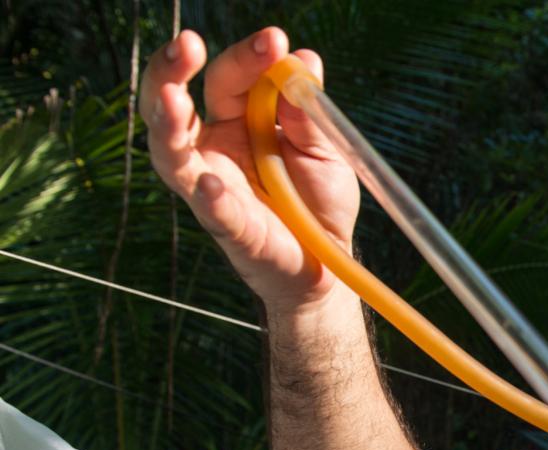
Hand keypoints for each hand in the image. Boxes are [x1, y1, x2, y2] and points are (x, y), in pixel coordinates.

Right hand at [141, 27, 359, 313]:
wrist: (330, 261)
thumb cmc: (320, 201)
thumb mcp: (324, 149)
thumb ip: (309, 111)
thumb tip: (303, 59)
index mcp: (237, 121)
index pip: (228, 78)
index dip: (246, 57)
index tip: (273, 40)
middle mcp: (212, 149)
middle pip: (173, 102)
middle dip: (173, 69)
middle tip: (187, 43)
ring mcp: (211, 187)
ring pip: (170, 152)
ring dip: (167, 123)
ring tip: (173, 98)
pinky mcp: (227, 226)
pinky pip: (211, 210)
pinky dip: (208, 196)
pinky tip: (211, 184)